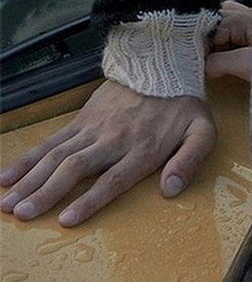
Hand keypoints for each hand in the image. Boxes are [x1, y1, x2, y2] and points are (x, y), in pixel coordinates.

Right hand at [0, 80, 214, 225]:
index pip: (113, 179)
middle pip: (76, 168)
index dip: (90, 200)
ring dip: (30, 179)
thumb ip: (190, 159)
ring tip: (6, 203)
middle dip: (46, 193)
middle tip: (22, 214)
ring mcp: (93, 128)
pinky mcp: (81, 119)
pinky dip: (27, 159)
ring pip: (56, 156)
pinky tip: (7, 177)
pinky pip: (51, 141)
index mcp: (142, 149)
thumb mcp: (202, 130)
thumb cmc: (182, 103)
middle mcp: (113, 140)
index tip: (66, 220)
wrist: (164, 61)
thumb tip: (172, 189)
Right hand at [204, 0, 251, 81]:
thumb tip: (199, 66)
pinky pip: (235, 31)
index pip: (213, 24)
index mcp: (248, 18)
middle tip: (196, 58)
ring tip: (207, 58)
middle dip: (206, 37)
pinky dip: (225, 40)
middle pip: (218, 18)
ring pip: (226, 22)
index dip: (201, 42)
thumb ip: (218, 62)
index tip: (192, 59)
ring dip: (215, 38)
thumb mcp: (244, 65)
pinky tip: (221, 56)